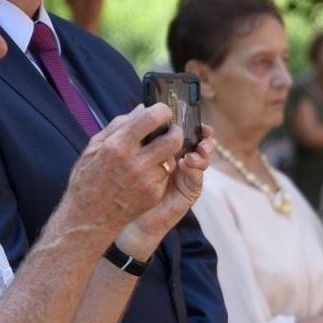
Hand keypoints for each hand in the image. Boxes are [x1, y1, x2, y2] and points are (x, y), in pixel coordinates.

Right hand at [61, 103, 181, 235]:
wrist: (88, 218)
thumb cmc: (87, 179)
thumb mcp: (94, 147)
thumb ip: (118, 125)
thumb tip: (142, 108)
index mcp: (117, 146)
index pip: (151, 118)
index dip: (162, 111)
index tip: (164, 111)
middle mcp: (134, 163)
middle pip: (173, 140)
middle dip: (175, 131)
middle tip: (170, 130)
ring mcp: (147, 181)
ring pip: (171, 158)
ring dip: (165, 153)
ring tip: (152, 154)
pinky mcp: (154, 195)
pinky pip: (165, 175)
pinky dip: (159, 171)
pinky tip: (145, 174)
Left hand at [118, 124, 213, 256]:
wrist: (119, 214)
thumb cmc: (123, 183)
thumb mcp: (129, 154)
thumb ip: (138, 134)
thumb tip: (141, 108)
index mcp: (167, 148)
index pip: (182, 131)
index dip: (189, 122)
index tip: (191, 113)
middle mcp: (179, 159)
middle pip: (197, 142)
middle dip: (202, 134)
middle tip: (203, 130)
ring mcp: (185, 175)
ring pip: (201, 158)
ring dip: (202, 151)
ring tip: (198, 148)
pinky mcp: (188, 191)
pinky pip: (197, 178)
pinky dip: (195, 168)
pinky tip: (187, 163)